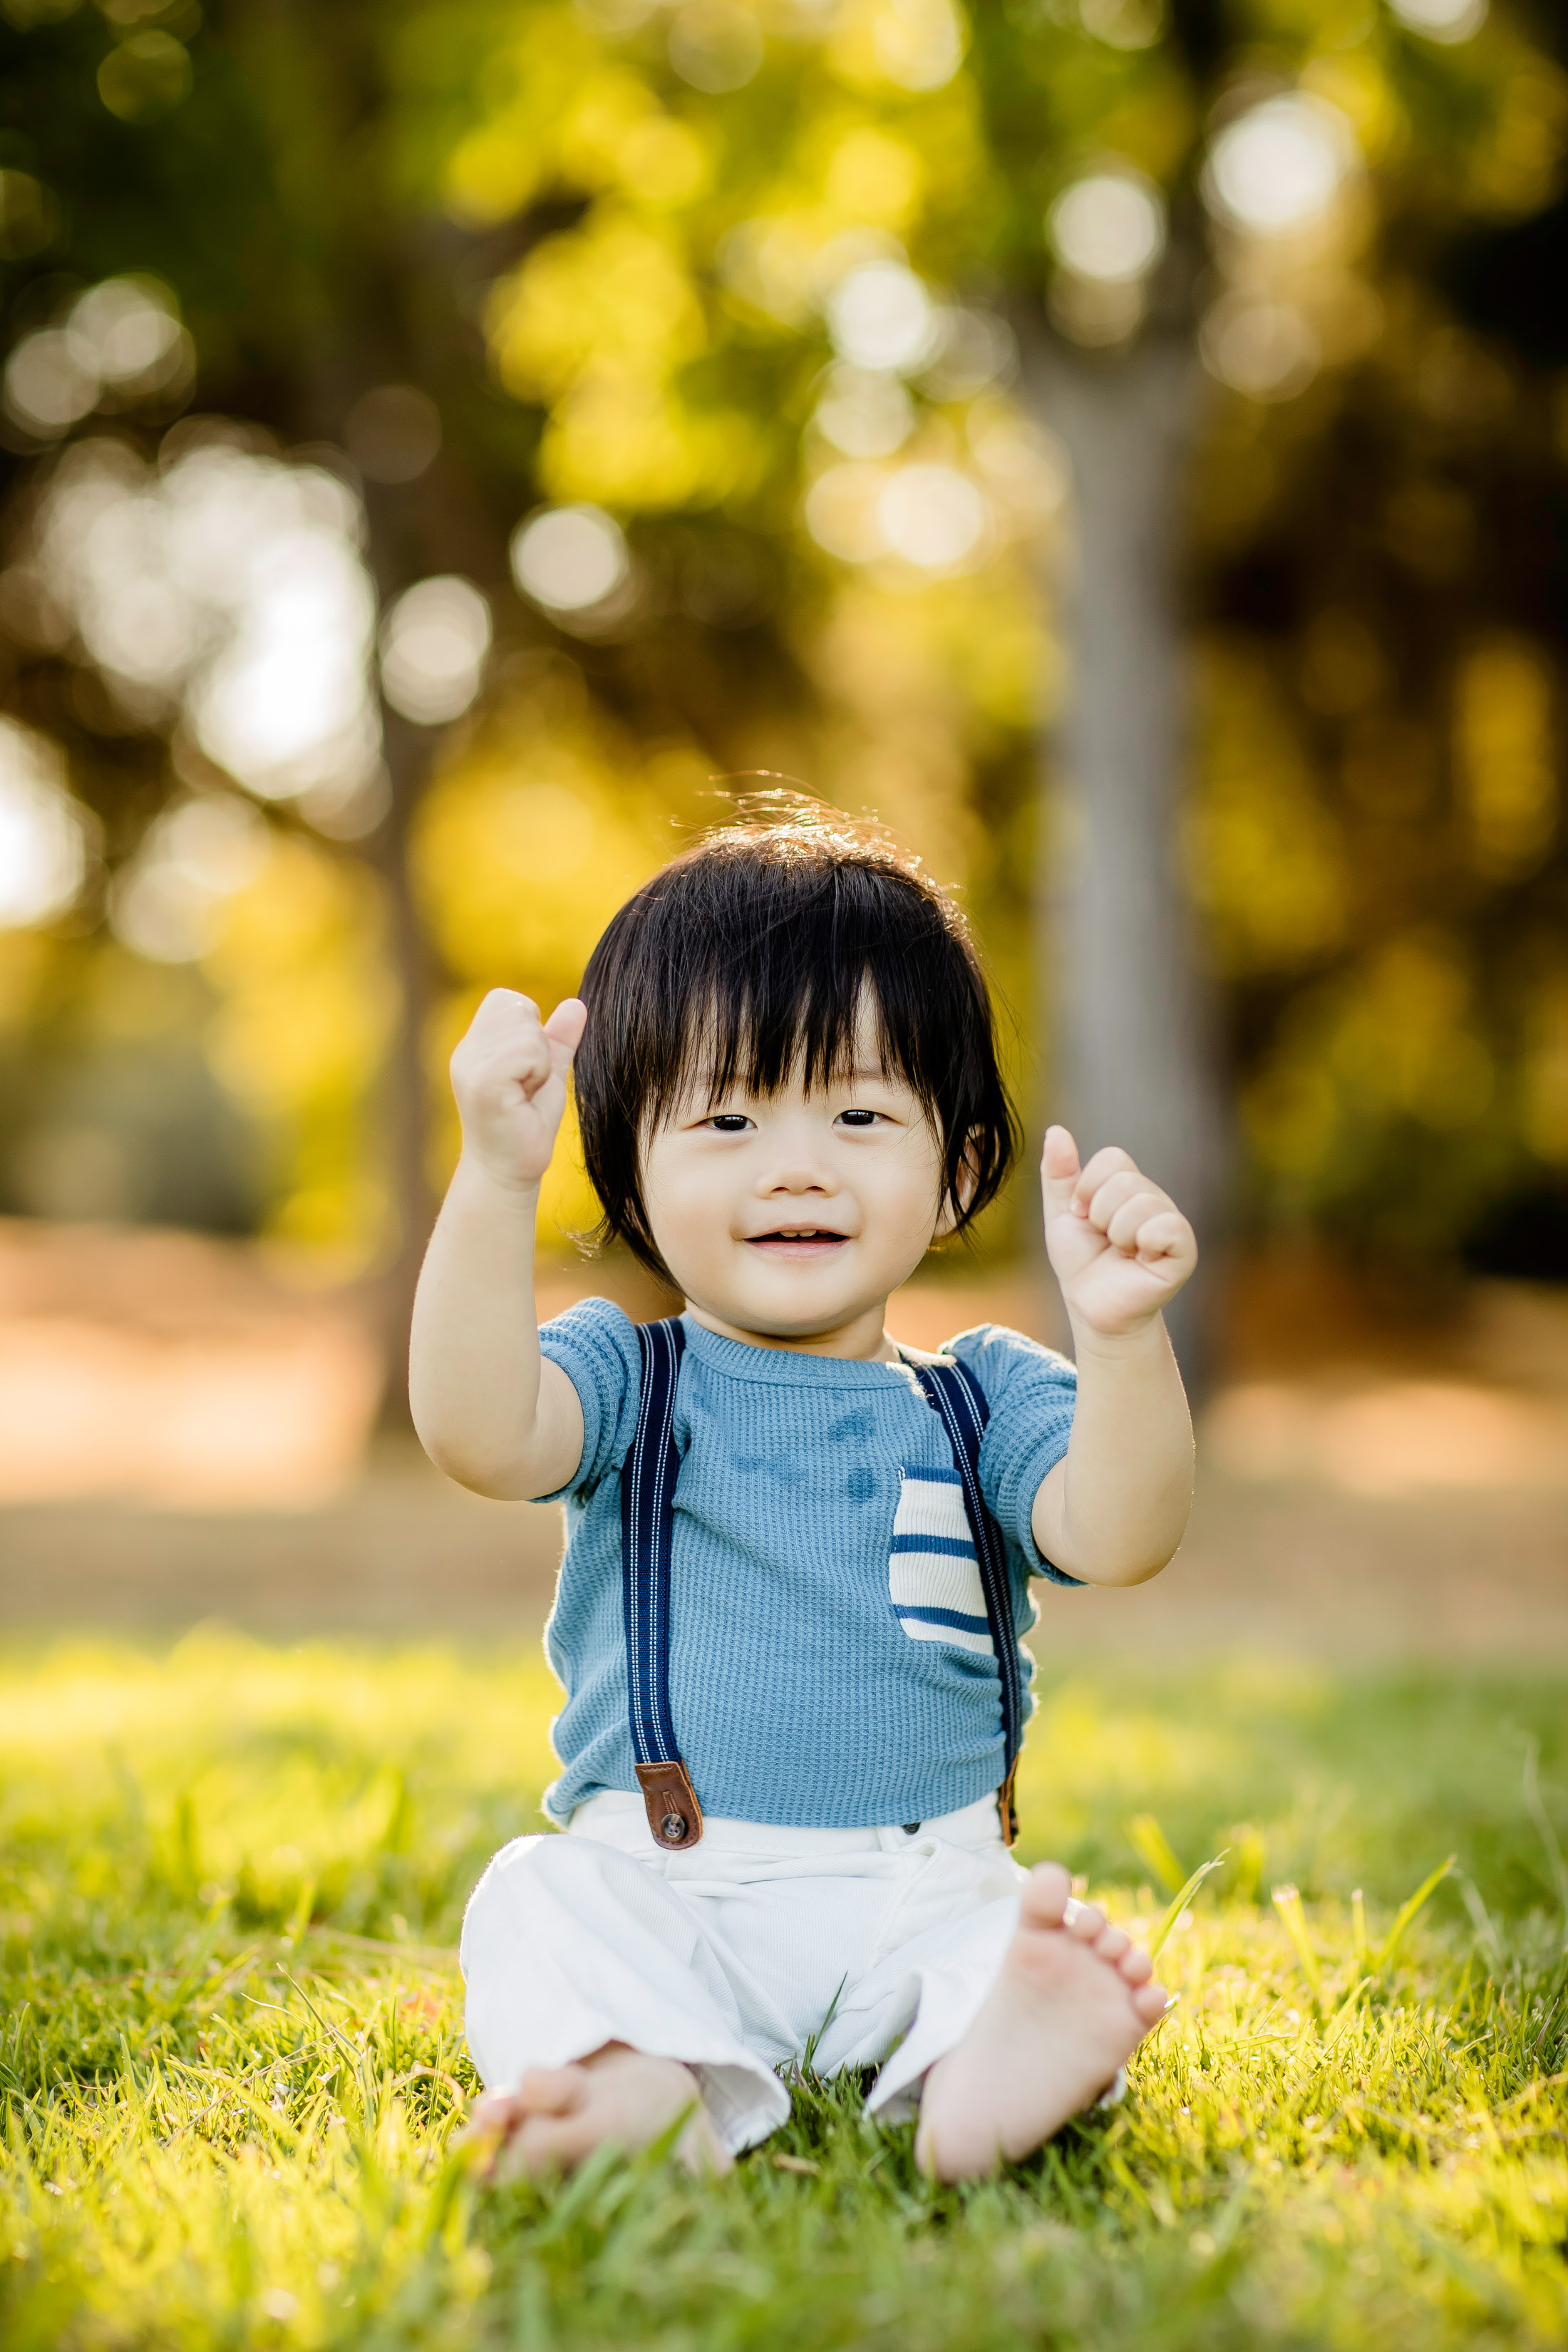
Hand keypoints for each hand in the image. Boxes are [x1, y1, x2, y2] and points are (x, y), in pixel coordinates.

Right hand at [450, 989, 587, 1190]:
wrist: (509, 1172)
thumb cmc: (527, 1126)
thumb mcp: (547, 1073)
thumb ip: (558, 1039)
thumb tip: (576, 1005)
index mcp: (474, 1045)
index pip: (505, 999)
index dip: (529, 1026)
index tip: (526, 1069)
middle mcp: (465, 1051)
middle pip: (518, 1008)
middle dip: (537, 1045)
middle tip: (527, 1084)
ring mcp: (470, 1065)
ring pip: (526, 1029)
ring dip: (539, 1062)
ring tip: (524, 1092)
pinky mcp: (483, 1082)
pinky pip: (526, 1051)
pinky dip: (537, 1072)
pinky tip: (524, 1098)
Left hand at [1041, 1126, 1196, 1338]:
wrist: (1092, 1306)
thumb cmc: (1081, 1262)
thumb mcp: (1061, 1214)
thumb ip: (1058, 1174)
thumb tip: (1056, 1129)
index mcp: (1129, 1186)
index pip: (1112, 1159)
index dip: (1087, 1189)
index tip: (1083, 1217)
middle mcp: (1155, 1199)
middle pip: (1125, 1180)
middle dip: (1100, 1215)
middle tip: (1105, 1240)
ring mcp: (1172, 1223)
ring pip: (1141, 1203)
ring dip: (1117, 1234)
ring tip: (1122, 1253)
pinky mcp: (1184, 1250)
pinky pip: (1166, 1226)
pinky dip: (1143, 1242)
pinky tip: (1141, 1259)